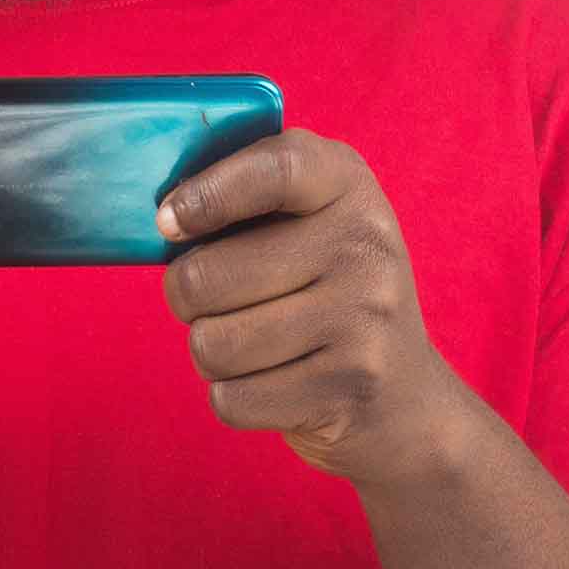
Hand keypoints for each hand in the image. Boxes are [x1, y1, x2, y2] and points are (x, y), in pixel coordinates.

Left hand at [156, 128, 469, 487]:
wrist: (404, 400)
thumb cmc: (324, 294)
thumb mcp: (310, 223)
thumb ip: (246, 199)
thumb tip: (163, 220)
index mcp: (347, 185)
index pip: (274, 169)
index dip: (207, 194)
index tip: (167, 223)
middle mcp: (365, 246)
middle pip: (206, 276)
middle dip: (186, 298)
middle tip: (215, 301)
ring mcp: (363, 319)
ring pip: (211, 345)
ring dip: (210, 352)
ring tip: (250, 344)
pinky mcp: (348, 387)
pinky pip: (232, 399)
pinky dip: (234, 398)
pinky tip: (273, 385)